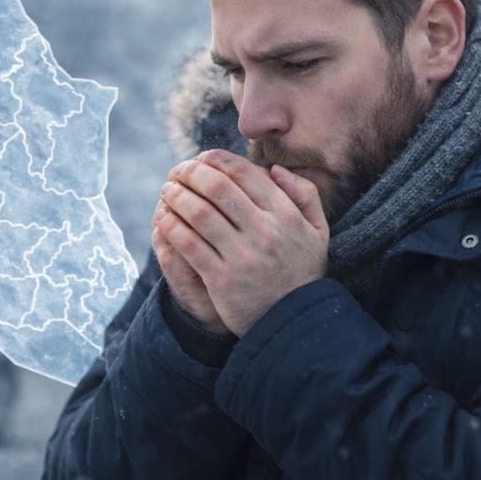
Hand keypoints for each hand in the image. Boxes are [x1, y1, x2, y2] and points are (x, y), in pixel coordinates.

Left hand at [153, 149, 330, 335]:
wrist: (295, 322)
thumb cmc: (303, 271)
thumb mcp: (317, 231)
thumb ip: (304, 194)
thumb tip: (274, 168)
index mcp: (286, 214)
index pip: (244, 173)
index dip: (215, 159)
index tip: (200, 158)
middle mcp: (265, 232)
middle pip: (217, 188)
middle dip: (190, 173)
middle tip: (176, 171)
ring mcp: (243, 256)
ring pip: (199, 214)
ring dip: (176, 197)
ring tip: (166, 191)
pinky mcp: (222, 280)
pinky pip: (189, 245)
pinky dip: (172, 228)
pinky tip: (163, 220)